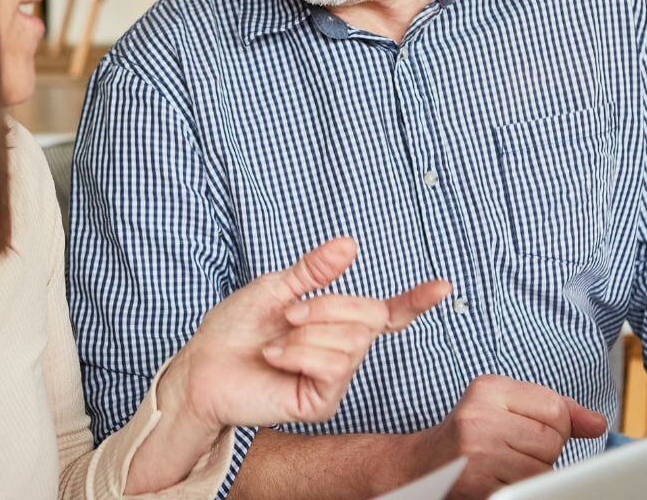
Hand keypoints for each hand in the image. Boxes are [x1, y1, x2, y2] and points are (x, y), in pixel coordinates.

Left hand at [159, 237, 449, 436]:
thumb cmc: (234, 330)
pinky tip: (274, 357)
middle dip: (326, 306)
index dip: (414, 301)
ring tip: (277, 339)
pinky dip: (299, 353)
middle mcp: (340, 351)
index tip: (443, 286)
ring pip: (351, 341)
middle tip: (287, 314)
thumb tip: (350, 245)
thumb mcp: (274, 287)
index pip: (384, 313)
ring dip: (307, 332)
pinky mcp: (322, 402)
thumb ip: (314, 270)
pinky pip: (333, 366)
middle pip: (368, 317)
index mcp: (333, 322)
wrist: (203, 367)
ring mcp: (333, 378)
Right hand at [406, 375, 607, 498]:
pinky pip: (528, 490)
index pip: (555, 409)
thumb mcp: (503, 408)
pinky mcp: (478, 484)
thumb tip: (597, 423)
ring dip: (531, 476)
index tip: (524, 432)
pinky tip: (496, 481)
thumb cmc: (468, 437)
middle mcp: (479, 415)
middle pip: (552, 441)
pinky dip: (518, 490)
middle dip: (540, 454)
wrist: (419, 467)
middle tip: (509, 452)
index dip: (552, 428)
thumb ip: (552, 411)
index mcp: (488, 389)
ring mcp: (477, 451)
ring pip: (544, 470)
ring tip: (503, 468)